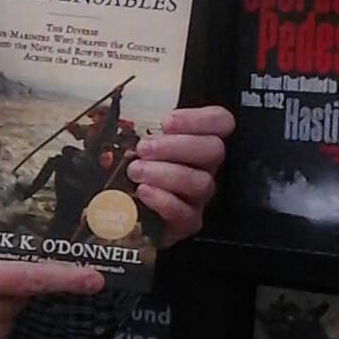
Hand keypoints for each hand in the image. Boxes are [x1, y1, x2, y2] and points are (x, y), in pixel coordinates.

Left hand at [128, 106, 234, 248]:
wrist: (123, 215)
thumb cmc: (130, 172)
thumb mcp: (132, 143)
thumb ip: (138, 129)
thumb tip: (118, 116)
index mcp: (197, 142)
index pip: (221, 122)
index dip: (200, 119)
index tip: (167, 122)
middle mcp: (204, 168)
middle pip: (214, 150)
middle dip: (177, 145)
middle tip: (143, 148)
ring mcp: (198, 196)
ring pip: (201, 182)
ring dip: (165, 173)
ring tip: (135, 171)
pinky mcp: (187, 222)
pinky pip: (185, 212)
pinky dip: (163, 200)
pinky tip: (143, 191)